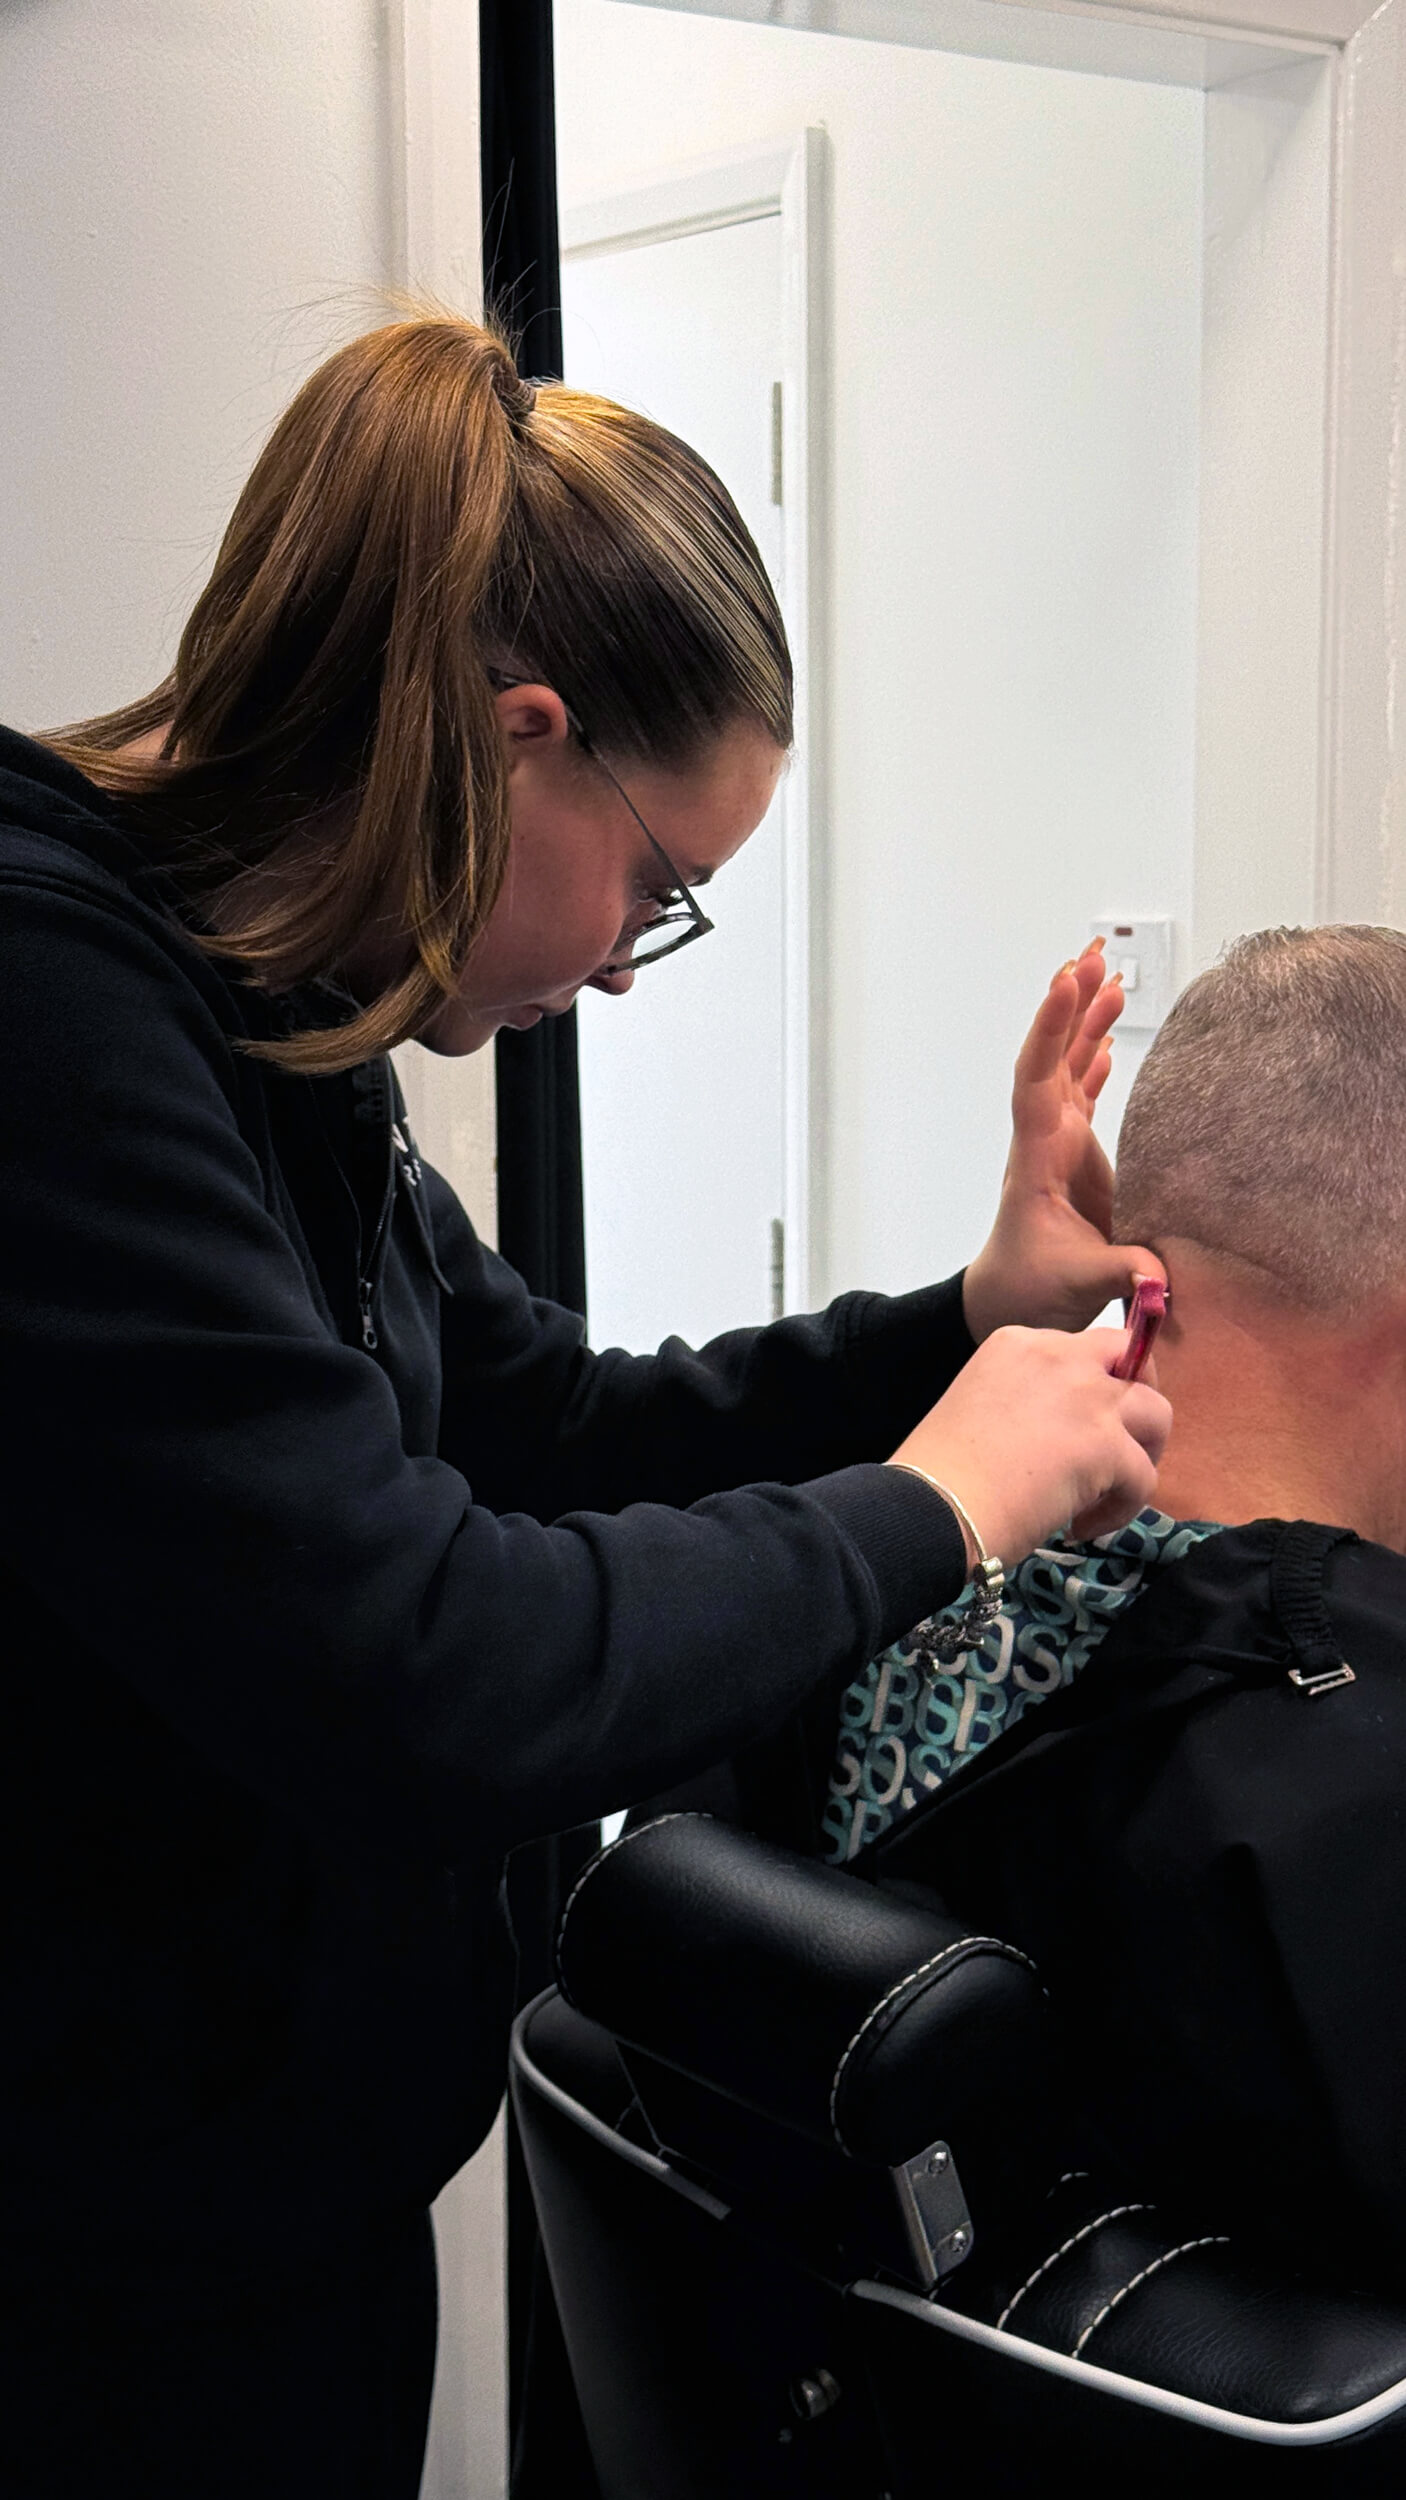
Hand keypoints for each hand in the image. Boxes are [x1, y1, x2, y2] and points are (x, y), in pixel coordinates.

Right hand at [889, 1323, 1170, 1567]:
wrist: (933, 1505)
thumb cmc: (939, 1470)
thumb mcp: (980, 1403)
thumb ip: (1027, 1401)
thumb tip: (1062, 1436)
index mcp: (1018, 1343)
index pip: (1082, 1348)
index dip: (1090, 1386)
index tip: (1071, 1428)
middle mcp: (1059, 1356)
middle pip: (1130, 1358)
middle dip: (1138, 1395)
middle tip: (1123, 1441)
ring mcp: (1088, 1397)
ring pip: (1157, 1414)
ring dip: (1142, 1454)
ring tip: (1108, 1492)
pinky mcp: (1108, 1445)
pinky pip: (1144, 1476)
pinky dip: (1121, 1510)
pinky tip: (1081, 1529)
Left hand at [962, 941, 1164, 1340]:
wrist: (1007, 1300)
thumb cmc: (1030, 1290)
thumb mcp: (1076, 1285)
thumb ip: (1119, 1274)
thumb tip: (1161, 1273)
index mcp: (1038, 1158)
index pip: (1037, 1081)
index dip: (1049, 1031)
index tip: (1065, 986)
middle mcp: (1044, 1139)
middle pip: (1052, 1058)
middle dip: (1070, 1006)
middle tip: (1093, 957)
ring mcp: (1058, 1142)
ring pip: (1067, 1067)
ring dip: (1083, 1021)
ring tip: (1106, 973)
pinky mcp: (1074, 1153)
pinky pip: (1082, 1091)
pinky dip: (1093, 1056)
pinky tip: (1107, 1031)